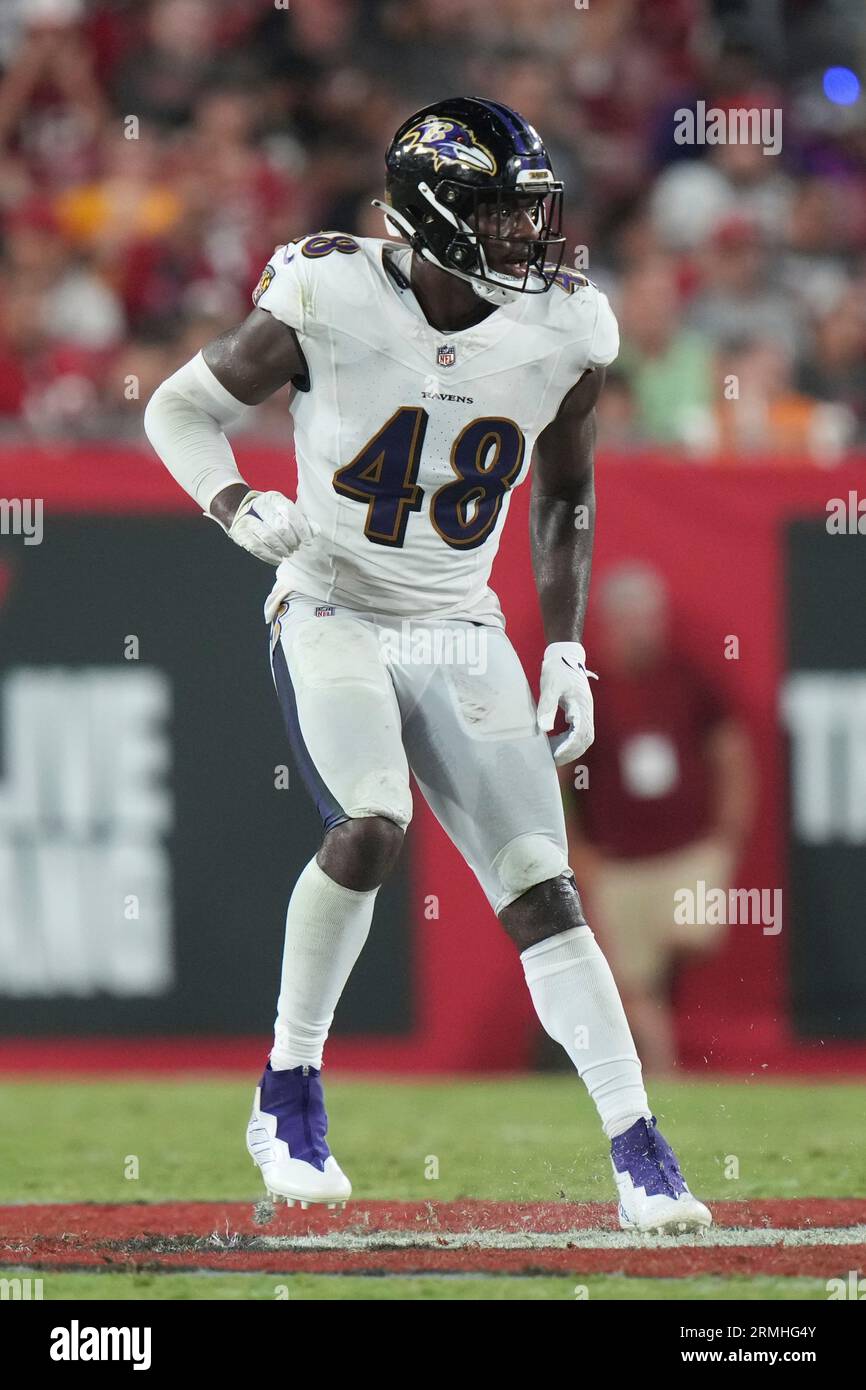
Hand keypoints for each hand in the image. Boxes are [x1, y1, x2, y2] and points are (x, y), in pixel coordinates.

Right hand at [217, 488, 318, 564]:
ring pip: (269, 537)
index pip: (291, 514)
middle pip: (280, 527)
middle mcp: (259, 506)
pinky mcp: (240, 532)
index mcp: (274, 498)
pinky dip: (270, 556)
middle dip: (291, 541)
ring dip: (281, 549)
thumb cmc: (270, 514)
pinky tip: (278, 559)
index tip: (308, 542)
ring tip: (287, 553)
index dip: (302, 530)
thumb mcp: (286, 512)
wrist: (240, 510)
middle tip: (296, 548)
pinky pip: (257, 547)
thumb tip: (316, 531)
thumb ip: (302, 521)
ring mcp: (248, 519)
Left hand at [537, 640, 597, 764]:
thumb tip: (544, 729)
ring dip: (570, 749)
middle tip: (552, 761)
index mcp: (582, 705)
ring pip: (584, 738)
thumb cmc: (557, 669)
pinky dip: (569, 741)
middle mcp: (587, 710)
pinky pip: (578, 732)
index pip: (581, 733)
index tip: (555, 756)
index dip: (569, 747)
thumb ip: (547, 706)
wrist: (565, 655)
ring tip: (552, 755)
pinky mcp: (580, 711)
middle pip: (585, 739)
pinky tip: (555, 743)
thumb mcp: (549, 685)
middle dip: (570, 753)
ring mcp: (585, 711)